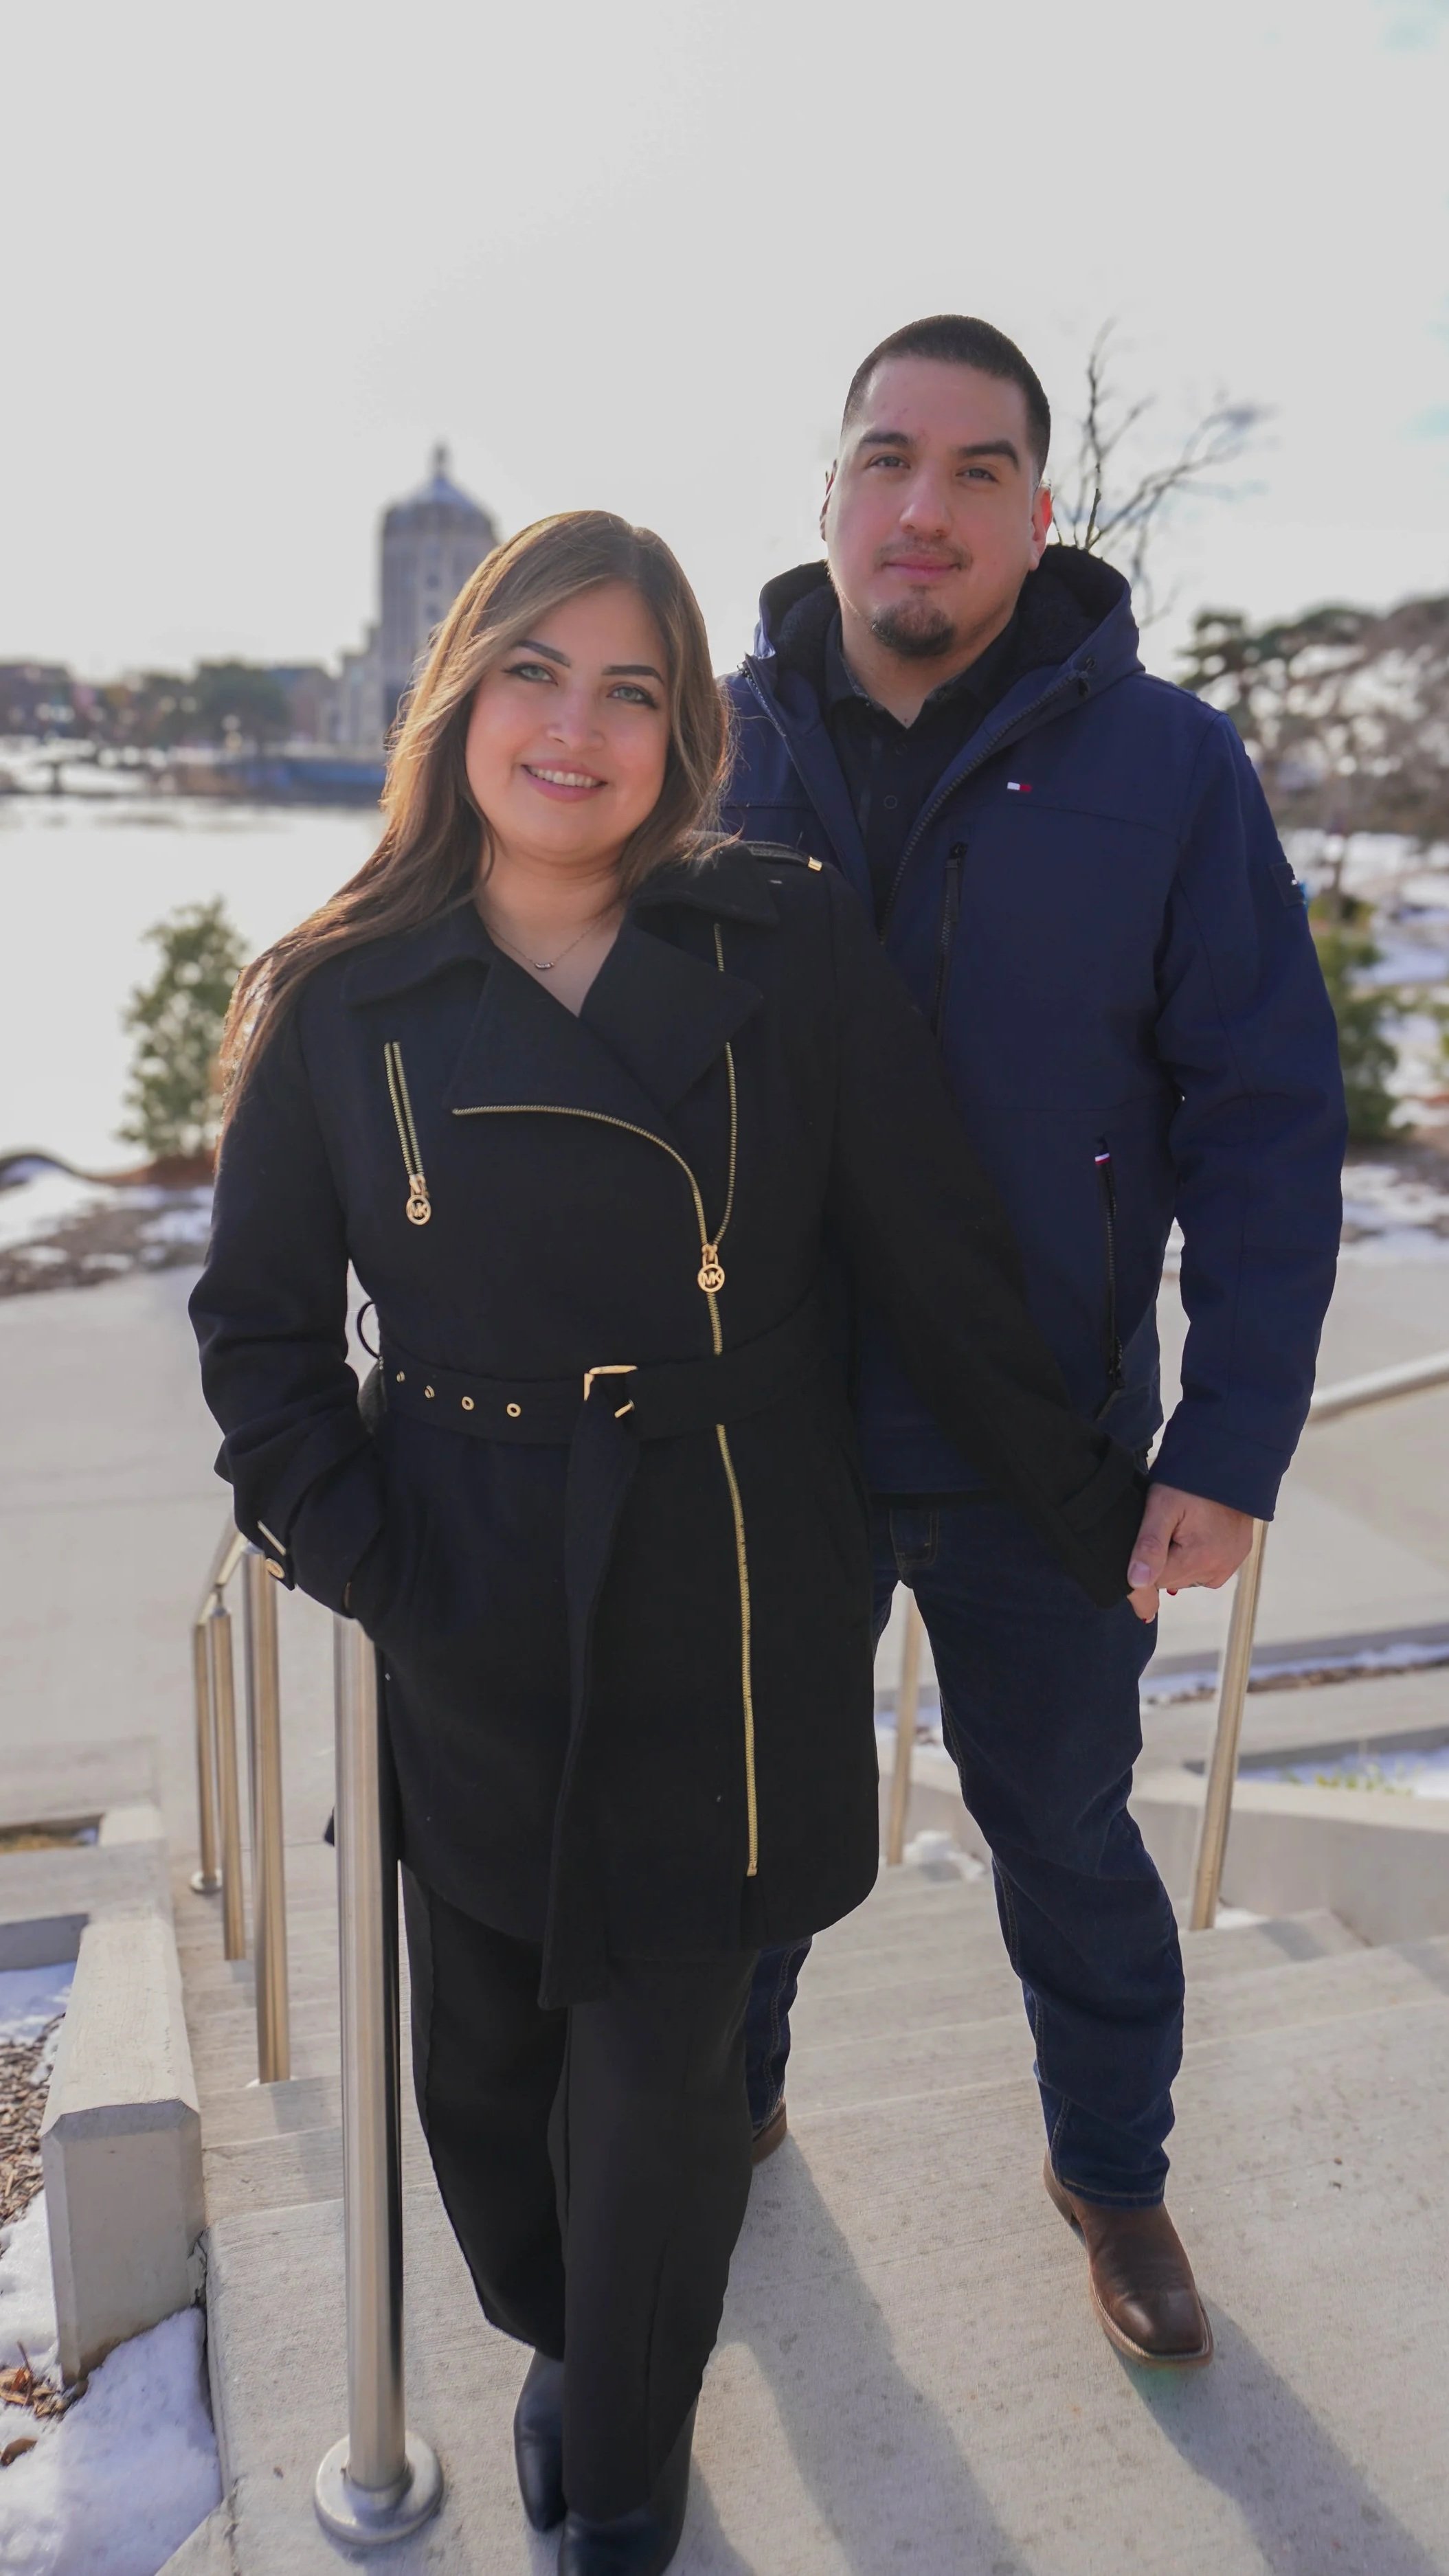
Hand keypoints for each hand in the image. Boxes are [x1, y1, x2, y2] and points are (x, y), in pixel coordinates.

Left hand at [1125, 1483, 1254, 1622]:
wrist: (1227, 1463)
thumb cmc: (1191, 1482)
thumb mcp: (1161, 1506)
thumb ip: (1149, 1545)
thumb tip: (1137, 1582)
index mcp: (1199, 1559)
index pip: (1156, 1581)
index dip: (1146, 1560)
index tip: (1151, 1534)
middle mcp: (1219, 1569)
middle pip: (1173, 1580)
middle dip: (1164, 1558)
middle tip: (1169, 1526)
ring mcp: (1231, 1564)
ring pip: (1189, 1576)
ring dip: (1181, 1559)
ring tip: (1183, 1527)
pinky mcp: (1238, 1556)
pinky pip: (1208, 1569)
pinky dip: (1198, 1556)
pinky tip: (1197, 1533)